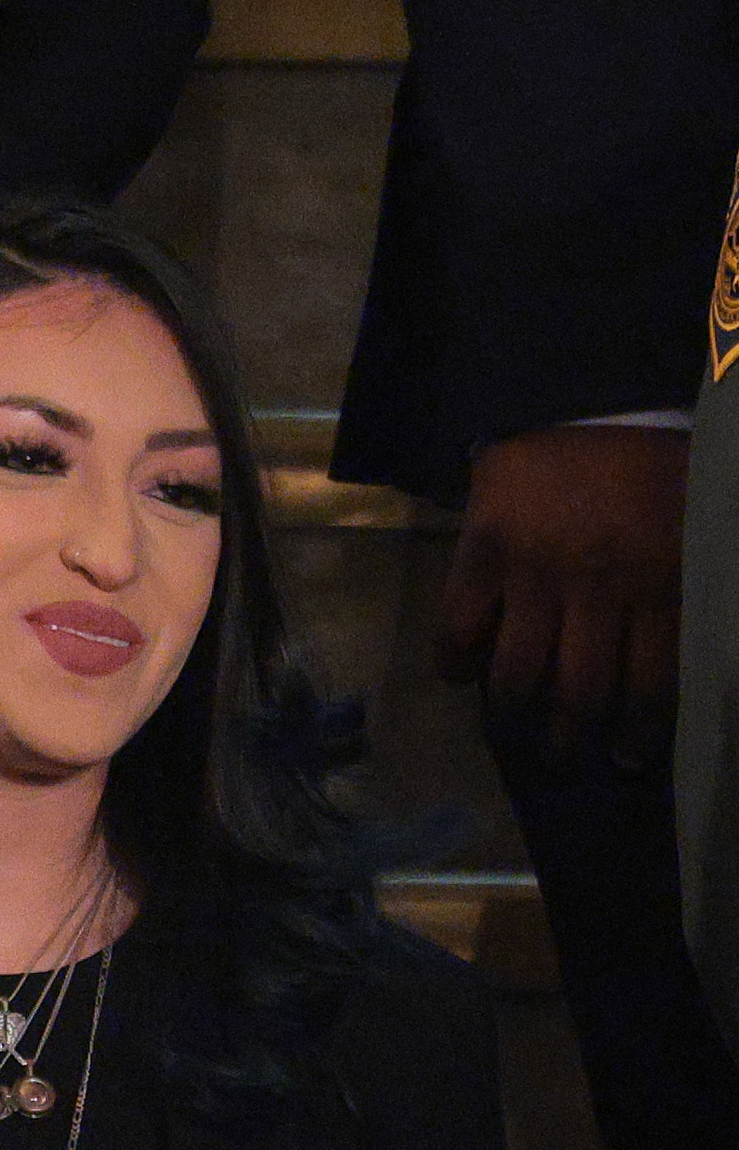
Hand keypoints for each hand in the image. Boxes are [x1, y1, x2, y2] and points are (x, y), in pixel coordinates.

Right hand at [438, 420, 689, 763]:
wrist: (589, 391)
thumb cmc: (653, 459)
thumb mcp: (694, 520)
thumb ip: (679, 584)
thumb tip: (671, 657)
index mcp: (660, 578)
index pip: (649, 681)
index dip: (635, 731)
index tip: (625, 759)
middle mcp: (598, 586)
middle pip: (581, 688)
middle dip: (573, 737)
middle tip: (566, 758)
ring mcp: (535, 571)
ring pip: (519, 669)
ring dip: (513, 713)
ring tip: (512, 731)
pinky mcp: (484, 552)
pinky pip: (460, 623)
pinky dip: (456, 660)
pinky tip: (460, 677)